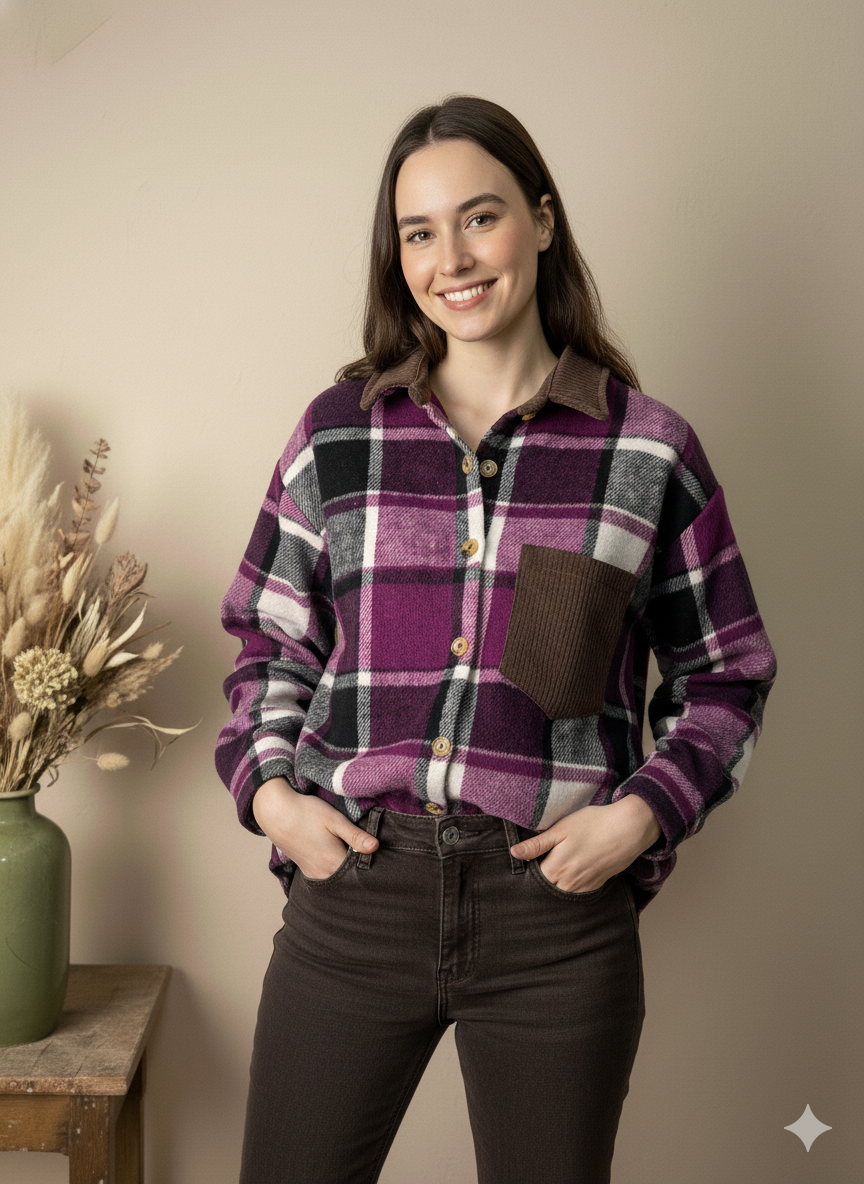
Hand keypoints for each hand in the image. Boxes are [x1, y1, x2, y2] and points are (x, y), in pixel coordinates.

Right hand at [251, 777, 378, 879]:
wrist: (277, 813)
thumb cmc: (307, 813)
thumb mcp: (334, 820)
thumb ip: (355, 836)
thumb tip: (376, 847)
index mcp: (333, 862)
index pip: (362, 873)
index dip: (374, 865)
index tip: (380, 855)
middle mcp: (324, 874)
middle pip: (351, 879)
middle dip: (362, 871)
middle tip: (371, 856)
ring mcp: (314, 874)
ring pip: (339, 880)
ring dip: (349, 872)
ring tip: (358, 857)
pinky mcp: (308, 871)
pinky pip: (328, 878)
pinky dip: (337, 873)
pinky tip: (341, 861)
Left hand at [509, 796, 661, 892]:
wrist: (629, 829)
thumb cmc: (594, 824)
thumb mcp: (562, 829)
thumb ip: (537, 844)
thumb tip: (513, 853)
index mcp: (556, 868)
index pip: (532, 879)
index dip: (528, 870)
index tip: (529, 860)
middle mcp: (569, 883)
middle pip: (546, 888)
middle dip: (541, 879)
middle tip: (543, 861)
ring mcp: (584, 887)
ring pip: (561, 892)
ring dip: (556, 883)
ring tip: (559, 864)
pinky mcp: (596, 885)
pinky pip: (577, 891)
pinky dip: (571, 884)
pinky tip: (573, 870)